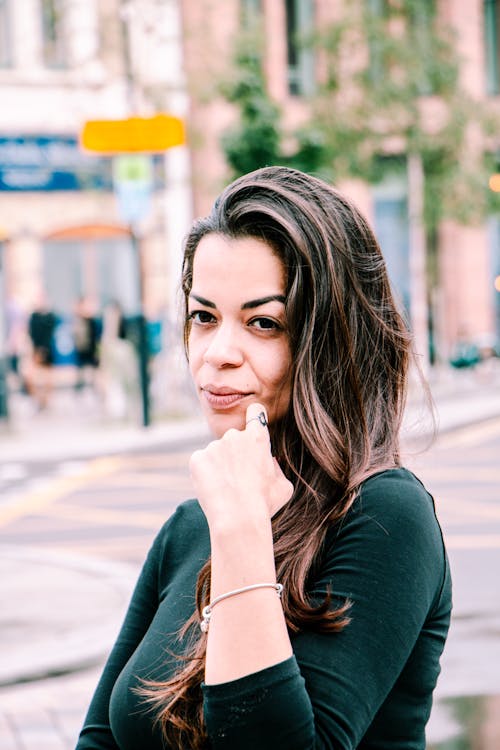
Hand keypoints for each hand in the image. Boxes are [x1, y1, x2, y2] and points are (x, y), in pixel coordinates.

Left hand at [189, 403, 293, 532]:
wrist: (237, 518)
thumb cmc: (264, 504)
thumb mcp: (283, 486)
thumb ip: (277, 469)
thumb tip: (268, 461)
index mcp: (257, 438)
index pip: (255, 412)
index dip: (255, 416)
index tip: (253, 422)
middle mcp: (234, 436)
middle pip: (234, 439)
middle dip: (235, 454)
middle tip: (239, 478)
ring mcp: (213, 446)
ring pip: (217, 453)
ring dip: (220, 465)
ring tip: (227, 489)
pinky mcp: (197, 459)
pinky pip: (202, 463)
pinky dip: (205, 474)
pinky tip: (214, 489)